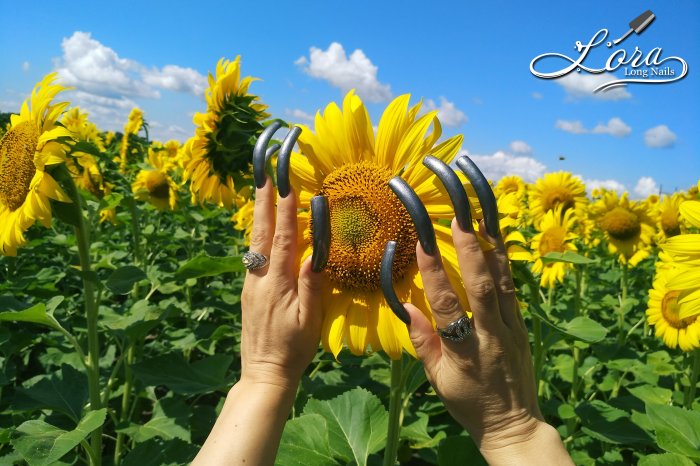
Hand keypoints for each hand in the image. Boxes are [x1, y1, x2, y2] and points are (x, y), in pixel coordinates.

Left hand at [240, 179, 322, 389]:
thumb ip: (312, 286)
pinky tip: (261, 227)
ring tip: (260, 189)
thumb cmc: (293, 349)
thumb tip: (316, 253)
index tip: (286, 182)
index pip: (283, 238)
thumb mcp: (309, 321)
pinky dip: (258, 233)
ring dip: (258, 212)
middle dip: (262, 199)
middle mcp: (259, 279)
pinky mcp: (248, 291)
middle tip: (262, 172)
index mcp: (277, 284)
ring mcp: (250, 284)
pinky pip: (254, 255)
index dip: (285, 209)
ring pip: (254, 241)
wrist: (264, 374)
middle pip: (261, 231)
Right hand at [405, 219, 540, 443]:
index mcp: (465, 352)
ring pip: (504, 283)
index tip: (423, 242)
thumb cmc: (469, 403)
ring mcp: (512, 330)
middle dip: (471, 249)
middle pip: (482, 287)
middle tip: (460, 217)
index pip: (447, 307)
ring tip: (483, 217)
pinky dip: (505, 263)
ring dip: (492, 248)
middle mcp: (492, 336)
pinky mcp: (523, 327)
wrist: (514, 425)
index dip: (435, 273)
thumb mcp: (438, 380)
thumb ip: (422, 342)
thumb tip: (407, 306)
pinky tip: (497, 241)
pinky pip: (514, 290)